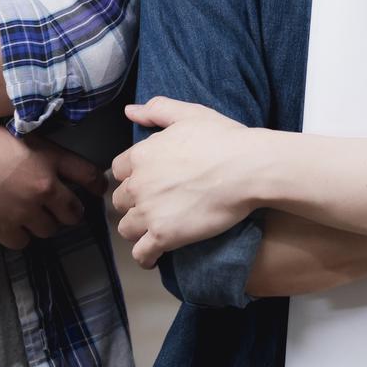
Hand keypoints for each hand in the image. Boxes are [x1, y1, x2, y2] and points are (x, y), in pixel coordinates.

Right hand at [0, 118, 99, 249]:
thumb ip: (37, 152)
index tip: (97, 191)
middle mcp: (42, 185)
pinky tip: (8, 226)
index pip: (88, 174)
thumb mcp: (15, 135)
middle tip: (62, 213)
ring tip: (28, 217)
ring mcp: (23, 210)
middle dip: (70, 213)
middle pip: (73, 211)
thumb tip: (49, 165)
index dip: (96, 185)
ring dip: (42, 225)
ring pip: (49, 230)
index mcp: (48, 157)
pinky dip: (18, 237)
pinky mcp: (2, 229)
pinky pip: (23, 242)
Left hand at [110, 97, 261, 266]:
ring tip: (154, 230)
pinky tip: (154, 256)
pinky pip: (141, 253)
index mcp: (142, 155)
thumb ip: (157, 110)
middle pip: (120, 201)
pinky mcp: (164, 236)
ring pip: (126, 228)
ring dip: (138, 230)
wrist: (247, 168)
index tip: (146, 182)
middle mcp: (139, 184)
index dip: (132, 177)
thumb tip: (130, 111)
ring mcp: (149, 211)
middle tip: (154, 205)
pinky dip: (145, 257)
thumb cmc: (224, 140)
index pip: (119, 170)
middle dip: (134, 203)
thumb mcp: (190, 114)